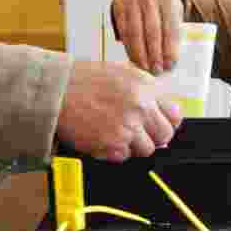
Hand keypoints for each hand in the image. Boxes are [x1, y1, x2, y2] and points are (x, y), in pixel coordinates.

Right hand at [57, 61, 182, 161]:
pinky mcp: (112, 143)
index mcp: (146, 87)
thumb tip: (161, 114)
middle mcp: (140, 106)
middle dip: (153, 136)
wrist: (56, 90)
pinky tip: (102, 136)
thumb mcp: (122, 73)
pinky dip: (115, 151)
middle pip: (165, 135)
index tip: (157, 124)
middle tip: (137, 133)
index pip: (175, 114)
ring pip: (146, 149)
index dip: (167, 121)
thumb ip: (145, 91)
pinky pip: (124, 156)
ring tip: (115, 132)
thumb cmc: (83, 80)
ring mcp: (127, 126)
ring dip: (133, 145)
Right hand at [112, 0, 184, 73]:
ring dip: (141, 54)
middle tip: (157, 70)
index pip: (170, 27)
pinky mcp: (119, 6)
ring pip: (135, 33)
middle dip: (155, 54)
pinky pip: (124, 32)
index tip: (170, 66)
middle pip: (152, 31)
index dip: (170, 49)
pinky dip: (130, 49)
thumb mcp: (174, 18)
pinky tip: (136, 60)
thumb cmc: (165, 12)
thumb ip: (173, 38)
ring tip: (146, 68)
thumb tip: (168, 65)